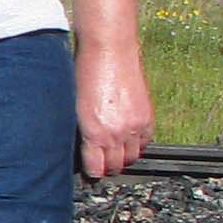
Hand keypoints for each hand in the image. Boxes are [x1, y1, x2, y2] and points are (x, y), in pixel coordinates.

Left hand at [75, 41, 151, 178]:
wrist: (109, 49)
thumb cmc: (84, 71)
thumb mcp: (74, 106)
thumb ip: (81, 129)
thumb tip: (83, 144)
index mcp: (94, 132)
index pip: (96, 168)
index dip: (93, 172)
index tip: (90, 172)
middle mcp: (116, 133)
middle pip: (116, 165)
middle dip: (108, 167)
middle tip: (102, 164)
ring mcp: (134, 125)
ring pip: (133, 157)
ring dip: (124, 158)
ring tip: (115, 154)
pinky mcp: (147, 116)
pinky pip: (146, 142)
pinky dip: (138, 144)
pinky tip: (129, 140)